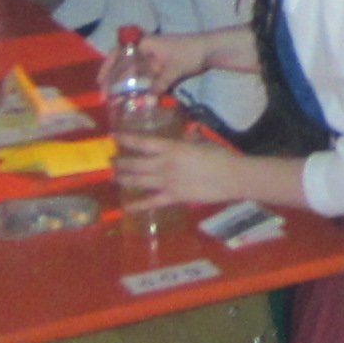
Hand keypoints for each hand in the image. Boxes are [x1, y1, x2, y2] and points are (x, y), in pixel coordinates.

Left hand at [113, 129, 240, 209]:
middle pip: (135, 163)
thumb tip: (184, 136)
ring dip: (124, 179)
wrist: (232, 177)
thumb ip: (188, 139)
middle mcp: (165, 165)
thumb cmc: (220, 156)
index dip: (127, 139)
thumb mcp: (202, 141)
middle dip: (120, 162)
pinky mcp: (174, 197)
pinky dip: (138, 204)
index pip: (143, 142)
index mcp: (172, 148)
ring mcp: (167, 182)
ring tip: (114, 177)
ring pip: (139, 181)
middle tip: (111, 160)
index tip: (114, 136)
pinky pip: (152, 201)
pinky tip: (127, 206)